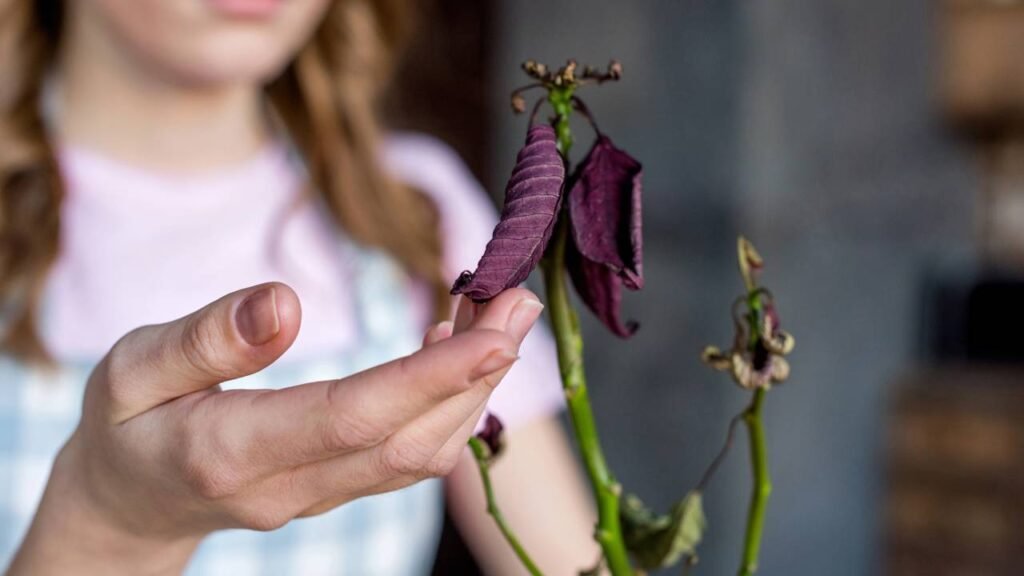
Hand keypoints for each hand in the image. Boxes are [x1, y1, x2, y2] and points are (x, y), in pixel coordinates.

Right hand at [9, 283, 543, 574]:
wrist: (124, 504)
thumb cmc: (125, 424)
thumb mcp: (131, 369)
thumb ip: (205, 339)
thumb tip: (285, 301)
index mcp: (235, 451)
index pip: (354, 418)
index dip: (431, 378)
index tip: (494, 334)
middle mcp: (290, 486)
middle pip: (410, 439)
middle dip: (478, 374)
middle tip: (520, 300)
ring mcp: (319, 498)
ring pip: (421, 453)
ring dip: (473, 387)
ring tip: (500, 312)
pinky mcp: (336, 491)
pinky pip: (408, 456)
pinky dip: (448, 404)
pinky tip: (456, 349)